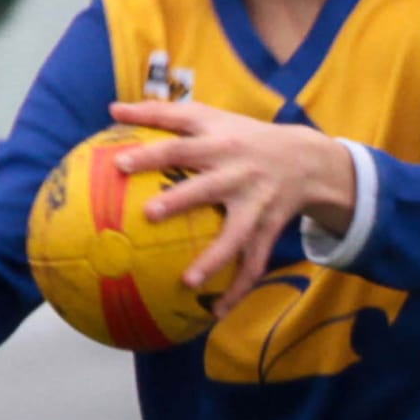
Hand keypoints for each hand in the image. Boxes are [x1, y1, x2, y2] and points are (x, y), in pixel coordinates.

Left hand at [108, 98, 356, 317]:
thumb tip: (113, 107)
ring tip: (188, 282)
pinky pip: (254, 264)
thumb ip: (162, 113)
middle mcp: (238, 173)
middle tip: (149, 214)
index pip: (180, 146)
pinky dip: (238, 289)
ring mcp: (256, 204)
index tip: (119, 164)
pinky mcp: (269, 229)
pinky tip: (216, 312)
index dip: (152, 154)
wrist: (307, 159)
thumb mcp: (210, 116)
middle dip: (180, 200)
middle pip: (207, 187)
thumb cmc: (244, 136)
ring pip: (236, 235)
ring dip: (214, 258)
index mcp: (220, 144)